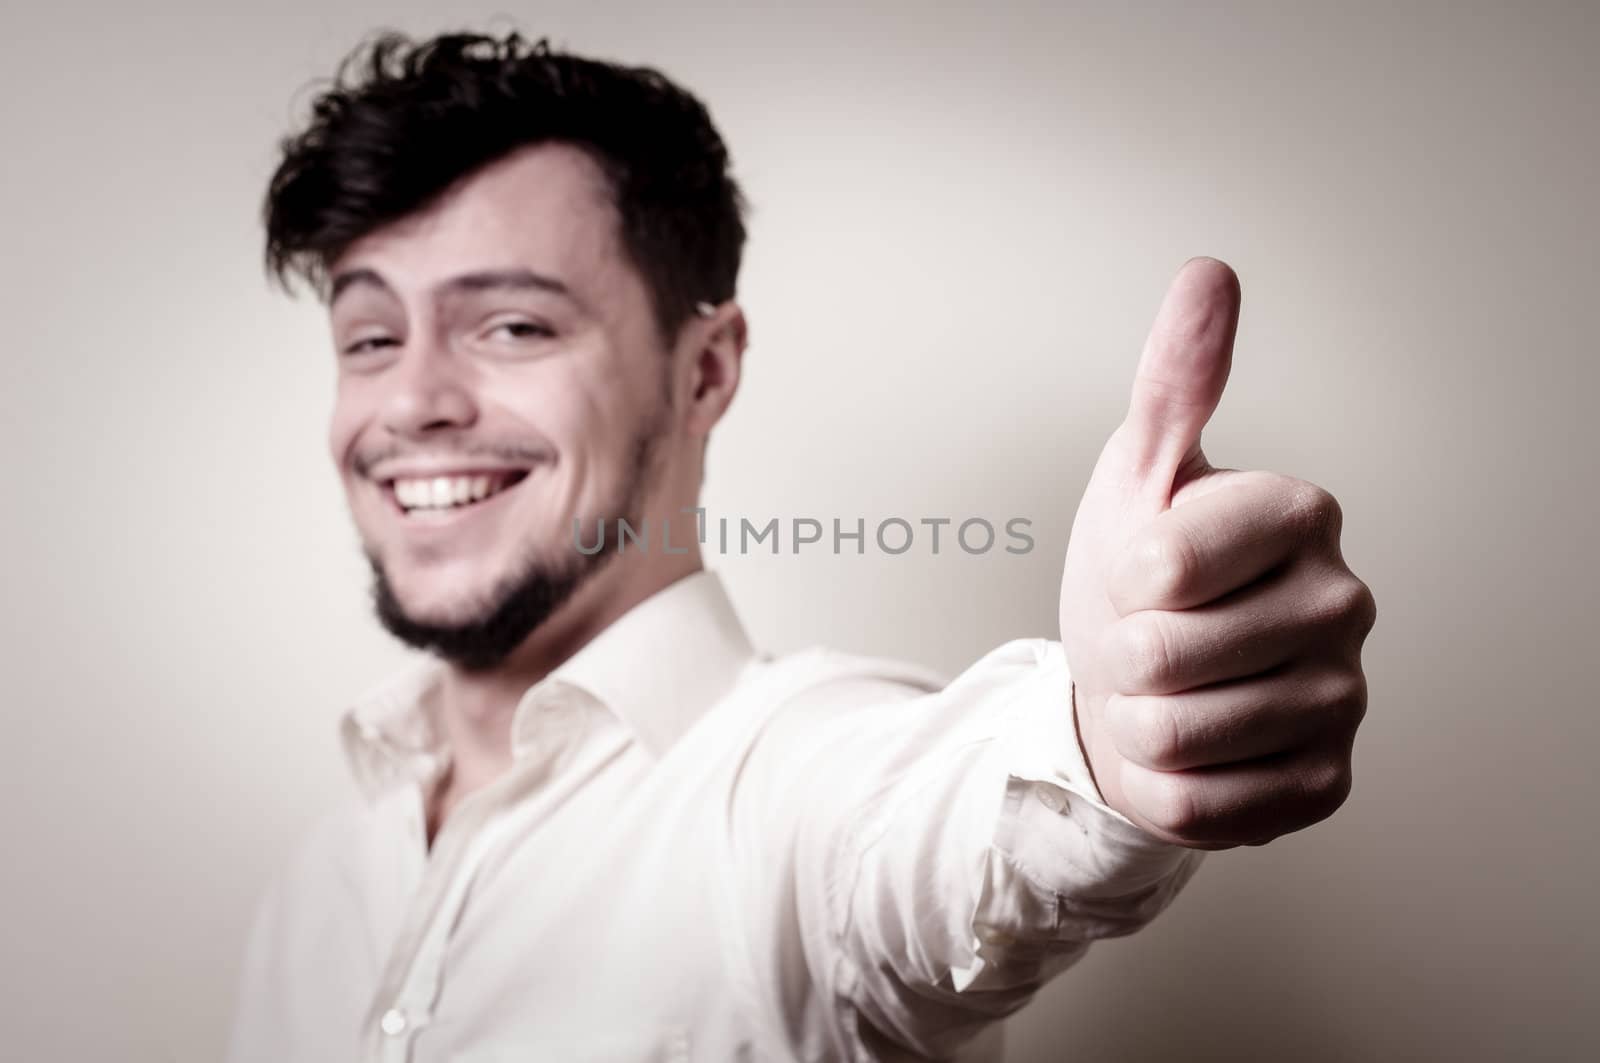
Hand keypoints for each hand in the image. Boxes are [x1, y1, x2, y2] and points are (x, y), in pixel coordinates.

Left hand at [1057, 258, 1375, 849]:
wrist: (1143, 684)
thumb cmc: (1139, 574)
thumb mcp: (1140, 473)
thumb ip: (1174, 381)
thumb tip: (1208, 271)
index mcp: (1300, 515)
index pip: (1164, 564)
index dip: (1119, 577)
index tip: (1141, 569)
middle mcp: (1344, 604)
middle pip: (1160, 655)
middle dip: (1119, 655)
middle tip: (1144, 640)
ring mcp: (1343, 701)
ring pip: (1176, 737)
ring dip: (1135, 722)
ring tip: (1162, 692)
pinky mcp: (1326, 783)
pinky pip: (1206, 807)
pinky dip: (1167, 785)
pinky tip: (1193, 746)